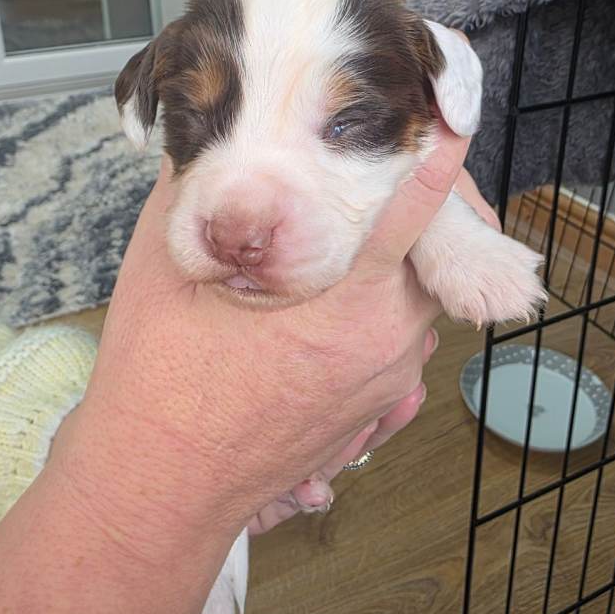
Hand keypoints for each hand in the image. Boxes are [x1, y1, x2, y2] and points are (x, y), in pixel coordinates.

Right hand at [52, 124, 476, 546]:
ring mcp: (386, 384)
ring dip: (402, 268)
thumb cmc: (160, 382)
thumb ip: (200, 190)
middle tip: (391, 179)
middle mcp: (383, 345)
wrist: (160, 486)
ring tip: (359, 241)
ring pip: (420, 304)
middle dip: (426, 216)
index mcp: (346, 304)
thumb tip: (213, 138)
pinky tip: (341, 303)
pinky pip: (403, 346)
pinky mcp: (374, 411)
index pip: (418, 216)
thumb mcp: (166, 266)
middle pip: (436, 260)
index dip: (439, 165)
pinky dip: (386, 313)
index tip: (454, 126)